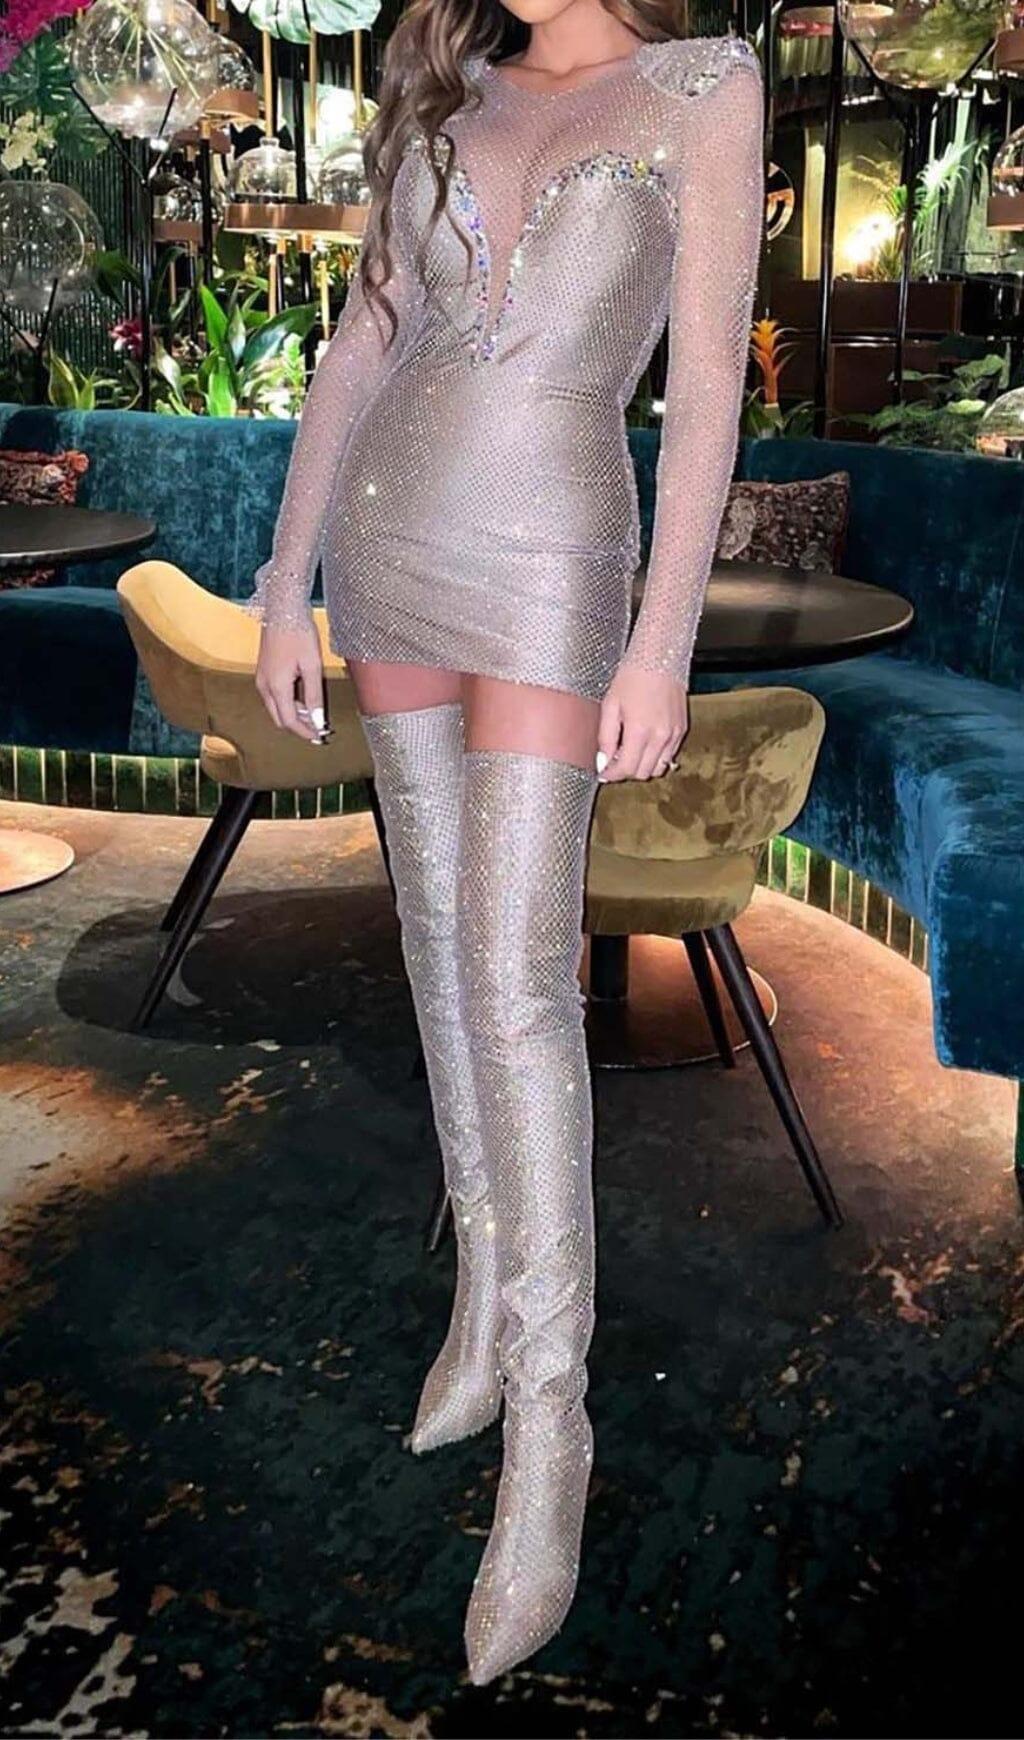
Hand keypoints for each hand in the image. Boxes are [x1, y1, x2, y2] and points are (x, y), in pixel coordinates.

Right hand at [255, 622, 326, 743]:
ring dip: (294, 715)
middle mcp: (264, 686)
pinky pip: (274, 697)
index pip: (289, 721)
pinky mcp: (263, 672)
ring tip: (315, 715)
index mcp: (276, 686)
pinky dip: (288, 704)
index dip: (305, 732)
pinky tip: (303, 701)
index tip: (320, 737)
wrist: (283, 609)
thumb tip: (317, 720)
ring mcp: (261, 679)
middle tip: (319, 730)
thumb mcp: (312, 666)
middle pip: (280, 718)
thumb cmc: (298, 633)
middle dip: (299, 727)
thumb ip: (314, 696)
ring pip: (276, 709)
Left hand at [596, 664, 688, 781]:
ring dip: (642, 766)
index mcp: (640, 731)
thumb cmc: (633, 676)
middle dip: (626, 771)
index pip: (626, 769)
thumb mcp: (610, 705)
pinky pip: (669, 755)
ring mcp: (674, 734)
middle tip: (614, 760)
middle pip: (643, 773)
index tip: (604, 773)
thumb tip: (603, 761)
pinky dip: (656, 756)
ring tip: (630, 752)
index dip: (612, 775)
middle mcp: (660, 737)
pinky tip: (645, 743)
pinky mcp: (682, 729)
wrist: (659, 658)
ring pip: (658, 768)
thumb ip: (606, 737)